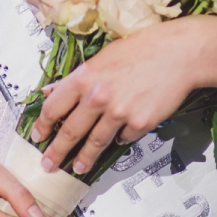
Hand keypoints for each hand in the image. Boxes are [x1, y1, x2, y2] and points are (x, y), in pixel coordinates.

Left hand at [33, 15, 216, 176]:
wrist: (178, 53)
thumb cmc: (143, 49)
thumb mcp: (104, 57)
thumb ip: (79, 77)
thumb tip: (53, 91)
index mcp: (85, 77)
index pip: (54, 107)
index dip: (43, 125)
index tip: (38, 136)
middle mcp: (98, 96)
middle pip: (70, 132)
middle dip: (57, 152)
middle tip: (49, 164)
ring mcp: (119, 112)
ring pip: (95, 143)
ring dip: (85, 158)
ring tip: (79, 167)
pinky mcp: (139, 123)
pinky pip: (124, 138)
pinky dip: (121, 138)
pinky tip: (121, 135)